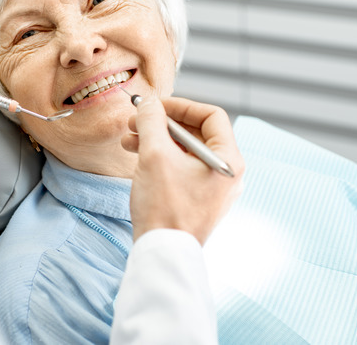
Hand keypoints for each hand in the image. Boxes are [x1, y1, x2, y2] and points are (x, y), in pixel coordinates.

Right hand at [122, 96, 244, 245]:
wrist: (162, 252)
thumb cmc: (164, 207)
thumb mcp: (155, 154)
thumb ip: (152, 121)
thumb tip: (148, 103)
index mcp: (228, 160)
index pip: (211, 116)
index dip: (181, 106)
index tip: (155, 106)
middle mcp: (227, 173)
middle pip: (197, 133)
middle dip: (163, 123)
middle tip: (135, 120)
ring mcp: (213, 188)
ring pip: (185, 151)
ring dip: (157, 140)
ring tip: (128, 139)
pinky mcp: (198, 200)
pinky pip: (182, 169)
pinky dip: (161, 159)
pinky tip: (136, 156)